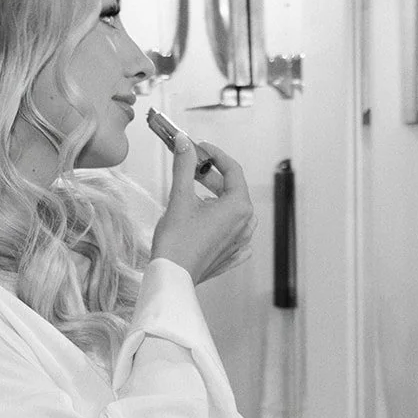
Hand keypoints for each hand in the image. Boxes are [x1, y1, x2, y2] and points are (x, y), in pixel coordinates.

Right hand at [150, 132, 255, 283]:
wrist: (172, 275)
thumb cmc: (177, 240)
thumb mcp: (180, 196)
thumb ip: (185, 165)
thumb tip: (184, 142)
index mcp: (238, 206)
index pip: (233, 170)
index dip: (215, 154)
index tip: (199, 148)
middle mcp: (245, 223)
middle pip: (233, 189)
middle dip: (212, 176)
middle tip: (192, 167)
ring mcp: (240, 241)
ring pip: (234, 210)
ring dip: (217, 198)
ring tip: (196, 193)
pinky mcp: (231, 255)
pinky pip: (234, 232)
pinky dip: (223, 221)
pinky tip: (211, 219)